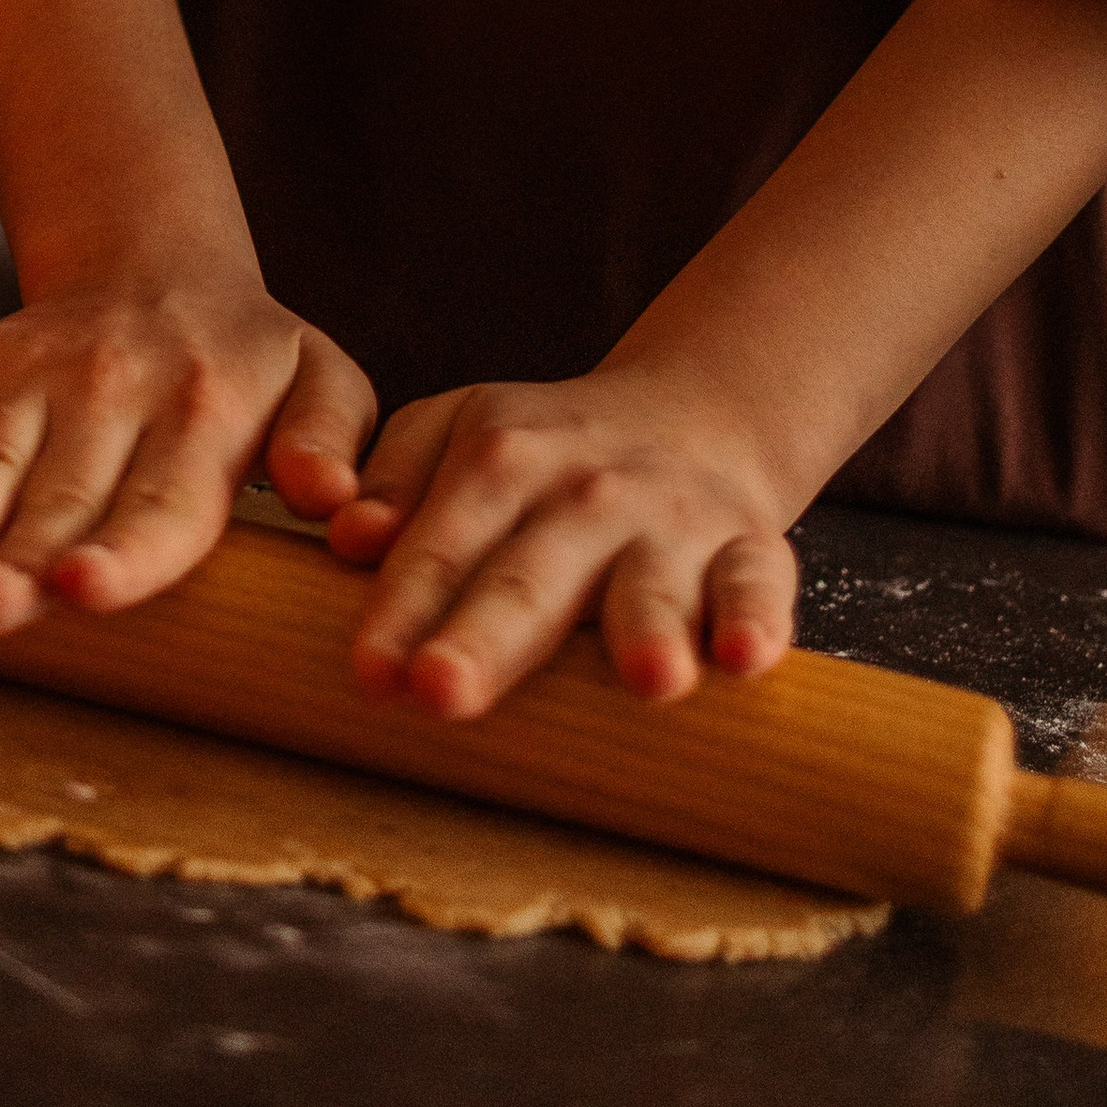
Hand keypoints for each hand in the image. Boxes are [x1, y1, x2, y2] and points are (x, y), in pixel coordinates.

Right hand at [0, 272, 374, 632]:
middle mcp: (119, 388)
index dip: (125, 552)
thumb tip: (334, 499)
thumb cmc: (249, 362)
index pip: (165, 502)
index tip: (88, 586)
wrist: (159, 265)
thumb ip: (333, 438)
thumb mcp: (323, 381)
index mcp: (208, 411)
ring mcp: (43, 368)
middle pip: (65, 496)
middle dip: (22, 557)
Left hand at [326, 365, 798, 717]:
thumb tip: (347, 536)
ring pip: (652, 581)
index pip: (441, 543)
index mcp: (501, 456)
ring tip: (650, 679)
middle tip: (442, 690)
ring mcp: (671, 522)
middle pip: (529, 573)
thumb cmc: (543, 456)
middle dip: (488, 633)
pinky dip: (757, 617)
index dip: (403, 607)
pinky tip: (746, 657)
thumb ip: (394, 480)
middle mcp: (585, 491)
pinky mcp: (749, 548)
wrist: (692, 416)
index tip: (371, 674)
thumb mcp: (455, 433)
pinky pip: (759, 582)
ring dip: (647, 626)